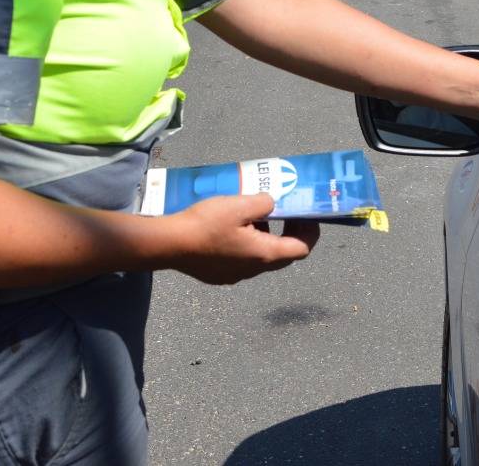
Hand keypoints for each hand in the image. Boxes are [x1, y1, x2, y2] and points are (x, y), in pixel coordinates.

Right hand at [168, 193, 319, 285]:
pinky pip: (242, 260)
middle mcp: (253, 270)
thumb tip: (272, 204)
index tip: (305, 215)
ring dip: (265, 237)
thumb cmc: (206, 224)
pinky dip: (246, 244)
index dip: (310, 231)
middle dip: (288, 232)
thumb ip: (264, 202)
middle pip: (283, 255)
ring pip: (261, 257)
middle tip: (283, 212)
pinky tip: (230, 229)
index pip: (302, 249)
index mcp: (264, 254)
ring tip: (252, 215)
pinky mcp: (219, 275)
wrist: (168, 245)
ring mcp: (235, 276)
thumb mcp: (239, 204)